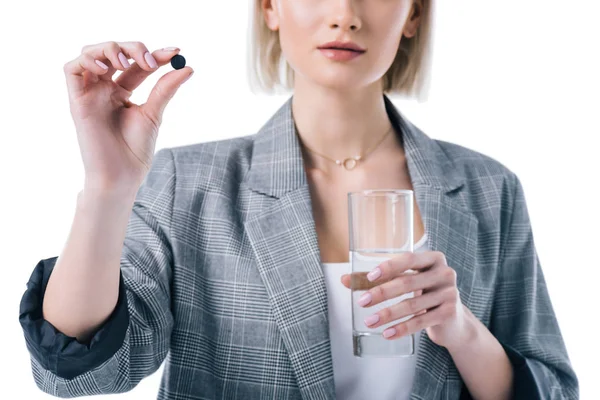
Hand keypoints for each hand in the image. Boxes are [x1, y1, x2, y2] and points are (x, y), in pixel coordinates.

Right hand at [63, 41, 193, 193]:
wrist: (121, 175)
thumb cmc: (135, 150)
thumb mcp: (153, 114)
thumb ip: (165, 89)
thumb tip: (187, 68)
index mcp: (122, 92)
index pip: (137, 65)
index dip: (156, 55)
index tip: (176, 52)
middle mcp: (104, 89)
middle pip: (114, 52)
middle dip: (134, 48)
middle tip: (152, 61)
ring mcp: (90, 93)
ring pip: (90, 53)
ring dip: (110, 48)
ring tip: (127, 62)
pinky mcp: (77, 100)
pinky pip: (71, 69)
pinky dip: (87, 60)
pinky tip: (106, 69)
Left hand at [341, 251, 471, 350]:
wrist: (454, 321)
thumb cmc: (423, 293)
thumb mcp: (405, 281)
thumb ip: (377, 279)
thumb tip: (344, 280)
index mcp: (433, 258)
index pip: (409, 259)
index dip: (389, 266)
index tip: (370, 277)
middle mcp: (445, 273)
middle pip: (408, 282)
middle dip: (382, 293)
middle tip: (362, 302)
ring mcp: (450, 293)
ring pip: (412, 304)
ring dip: (388, 314)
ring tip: (369, 321)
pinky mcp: (449, 314)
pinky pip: (421, 321)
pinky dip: (402, 328)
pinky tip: (387, 334)